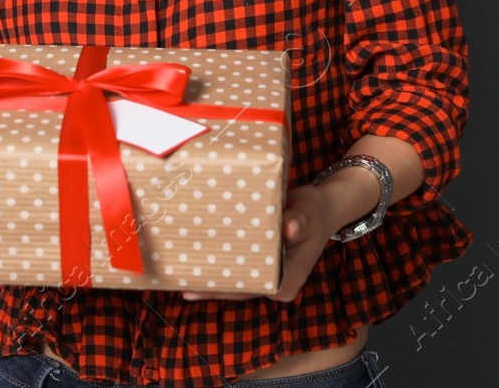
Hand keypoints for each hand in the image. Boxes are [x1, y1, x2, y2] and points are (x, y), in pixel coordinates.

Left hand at [180, 183, 337, 302]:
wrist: (320, 208)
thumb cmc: (315, 212)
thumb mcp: (310, 213)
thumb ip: (300, 221)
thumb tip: (289, 229)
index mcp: (287, 281)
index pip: (250, 290)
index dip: (224, 290)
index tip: (199, 287)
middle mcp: (275, 283)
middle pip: (236, 288)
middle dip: (209, 284)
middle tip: (179, 279)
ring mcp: (266, 274)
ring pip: (233, 278)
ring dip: (209, 274)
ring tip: (179, 270)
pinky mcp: (258, 263)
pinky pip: (235, 265)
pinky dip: (217, 260)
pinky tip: (193, 254)